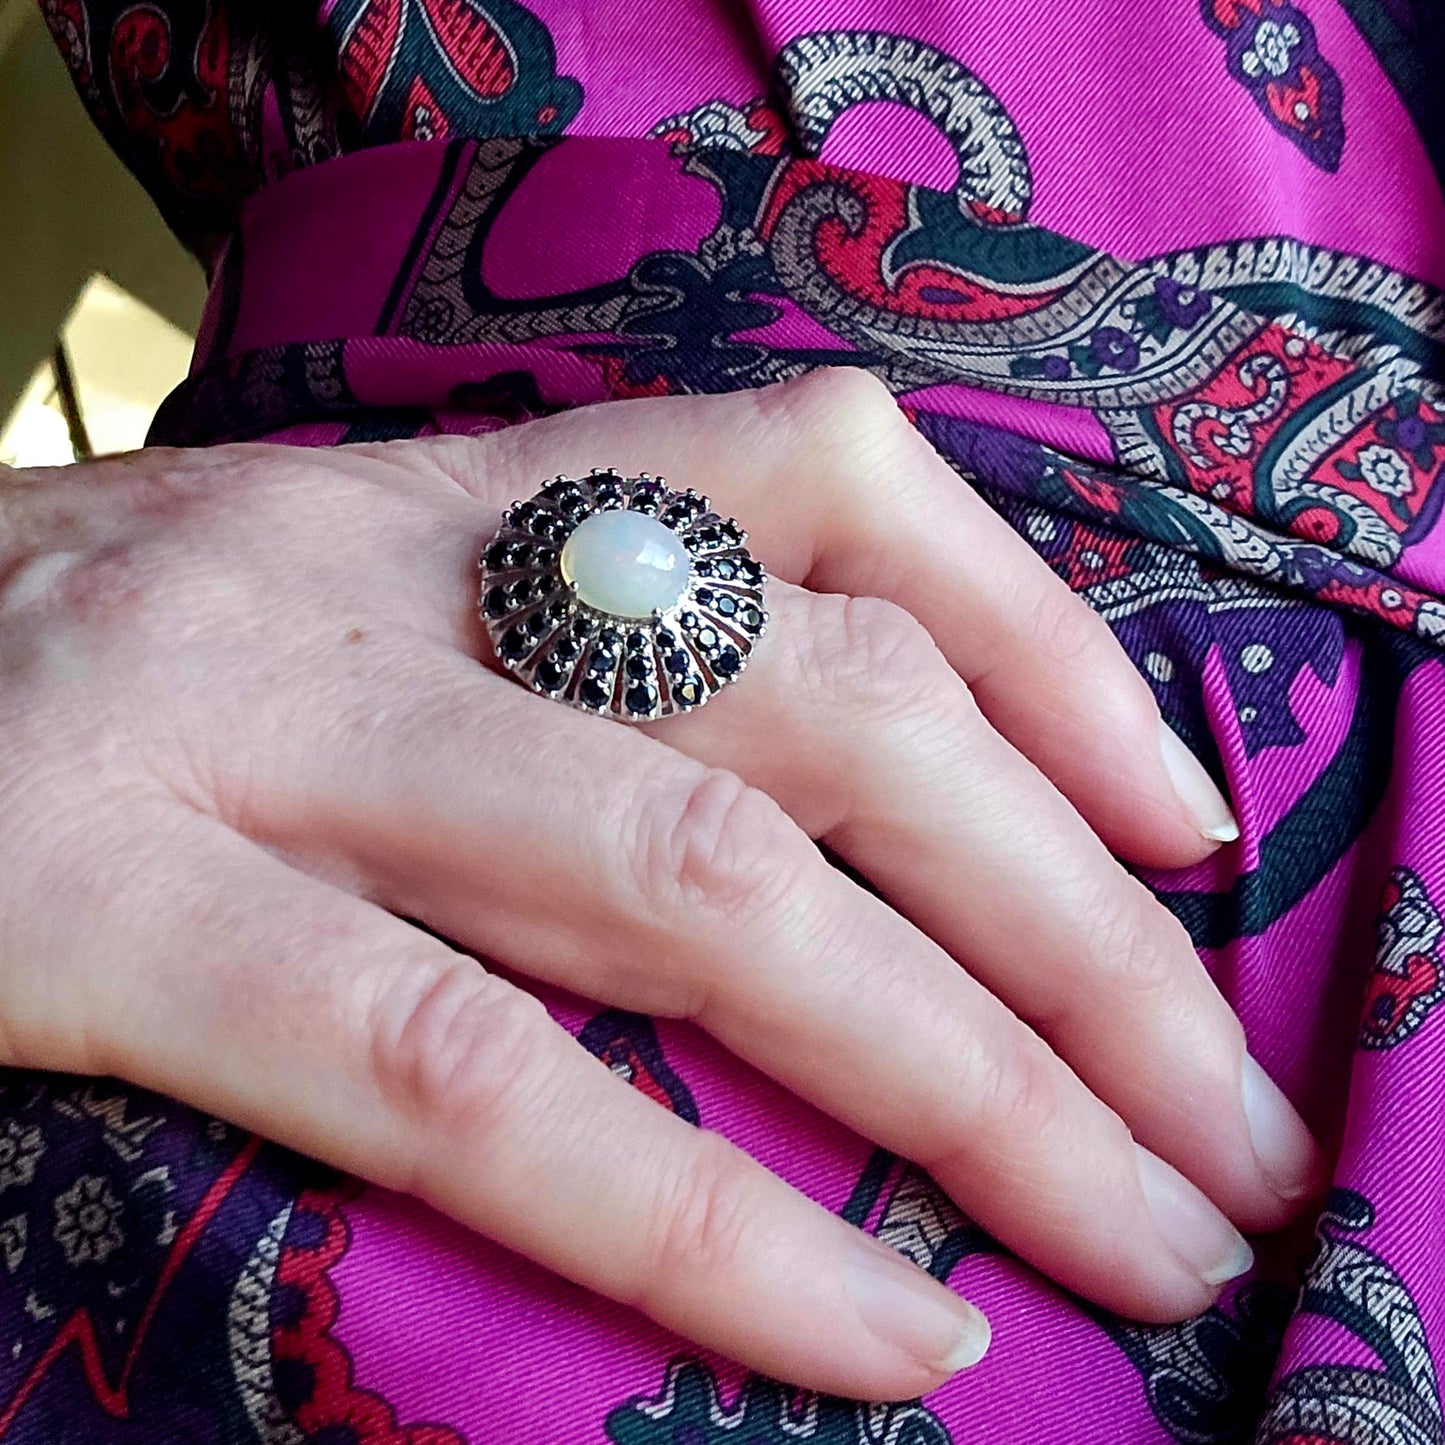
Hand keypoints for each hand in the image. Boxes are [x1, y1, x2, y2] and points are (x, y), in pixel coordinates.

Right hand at [0, 370, 1320, 1399]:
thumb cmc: (110, 660)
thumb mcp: (369, 600)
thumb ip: (573, 669)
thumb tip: (833, 834)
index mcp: (468, 493)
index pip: (832, 480)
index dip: (1047, 645)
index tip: (1176, 823)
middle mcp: (391, 580)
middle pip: (834, 720)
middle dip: (1076, 937)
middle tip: (1222, 1123)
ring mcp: (254, 738)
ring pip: (700, 887)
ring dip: (964, 1081)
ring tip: (1129, 1236)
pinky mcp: (104, 915)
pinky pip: (472, 1084)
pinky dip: (704, 1222)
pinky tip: (880, 1337)